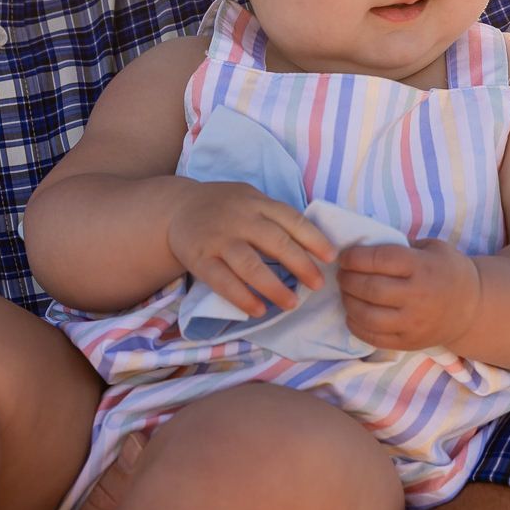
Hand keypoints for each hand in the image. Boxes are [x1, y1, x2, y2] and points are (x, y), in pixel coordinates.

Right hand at [168, 182, 334, 317]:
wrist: (177, 208)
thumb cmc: (224, 207)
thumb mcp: (250, 199)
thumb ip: (275, 216)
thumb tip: (313, 244)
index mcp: (257, 203)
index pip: (292, 220)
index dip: (314, 239)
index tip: (332, 258)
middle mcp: (239, 219)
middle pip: (275, 242)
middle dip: (300, 265)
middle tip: (318, 285)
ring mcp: (218, 240)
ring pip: (250, 265)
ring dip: (274, 287)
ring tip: (292, 304)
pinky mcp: (199, 259)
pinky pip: (223, 282)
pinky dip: (242, 297)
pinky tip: (258, 310)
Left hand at [338, 239, 480, 353]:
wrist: (472, 308)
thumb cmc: (448, 271)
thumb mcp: (432, 247)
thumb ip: (401, 246)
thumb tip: (363, 245)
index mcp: (423, 267)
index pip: (380, 260)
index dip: (355, 257)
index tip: (345, 256)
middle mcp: (418, 296)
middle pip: (370, 288)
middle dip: (347, 279)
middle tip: (342, 274)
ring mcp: (413, 323)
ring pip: (367, 315)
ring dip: (348, 302)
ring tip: (346, 293)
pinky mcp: (408, 342)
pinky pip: (373, 337)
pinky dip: (355, 325)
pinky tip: (352, 314)